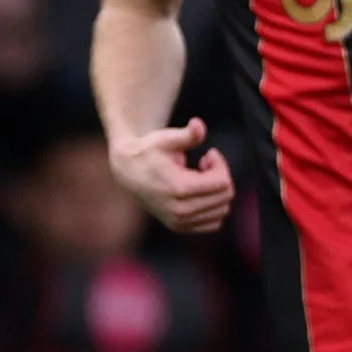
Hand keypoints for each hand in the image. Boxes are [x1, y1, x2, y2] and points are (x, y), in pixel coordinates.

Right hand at [110, 117, 234, 234]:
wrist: (126, 171)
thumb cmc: (149, 151)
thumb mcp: (166, 139)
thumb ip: (187, 134)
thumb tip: (198, 124)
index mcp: (179, 189)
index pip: (223, 182)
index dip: (221, 164)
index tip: (209, 154)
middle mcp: (180, 210)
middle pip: (225, 197)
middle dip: (221, 176)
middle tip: (205, 163)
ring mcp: (180, 221)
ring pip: (222, 210)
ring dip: (218, 192)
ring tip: (201, 177)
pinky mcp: (180, 227)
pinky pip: (214, 223)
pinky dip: (213, 207)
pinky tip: (200, 192)